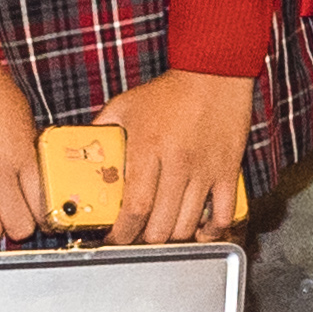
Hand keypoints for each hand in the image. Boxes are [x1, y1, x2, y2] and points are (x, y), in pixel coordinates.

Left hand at [105, 66, 253, 242]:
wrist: (215, 72)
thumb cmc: (171, 90)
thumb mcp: (126, 105)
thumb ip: (102, 128)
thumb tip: (84, 147)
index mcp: (148, 149)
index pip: (135, 208)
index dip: (122, 233)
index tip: (114, 239)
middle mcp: (177, 163)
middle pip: (161, 225)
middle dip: (145, 239)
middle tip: (137, 237)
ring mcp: (206, 169)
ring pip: (188, 224)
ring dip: (172, 237)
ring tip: (163, 232)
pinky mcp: (228, 170)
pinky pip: (223, 213)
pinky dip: (211, 230)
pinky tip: (199, 231)